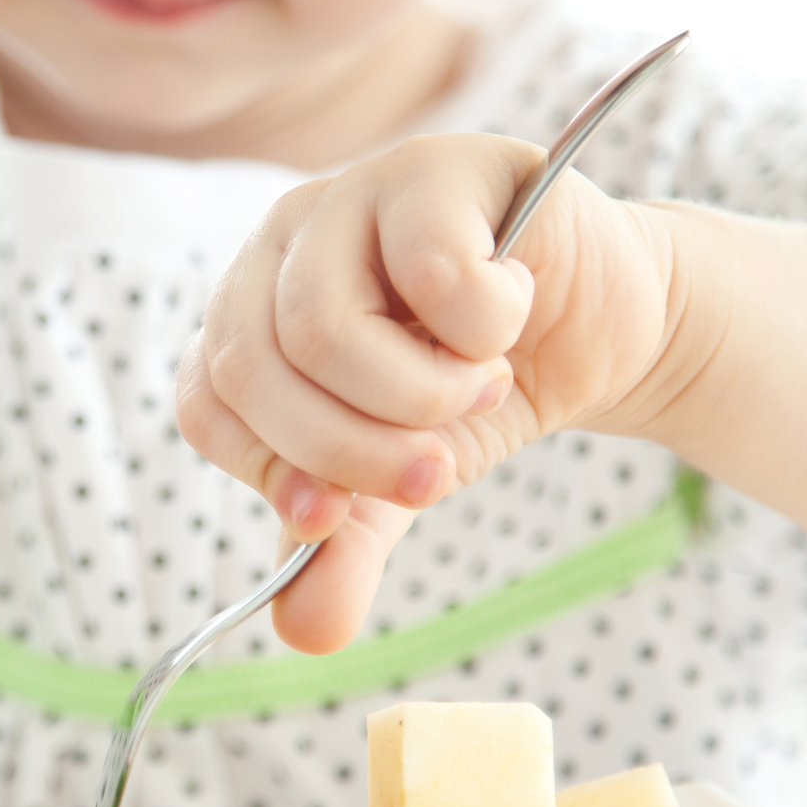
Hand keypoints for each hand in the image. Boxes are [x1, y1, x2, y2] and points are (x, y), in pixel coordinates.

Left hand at [176, 132, 676, 653]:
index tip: (341, 517)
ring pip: (323, 325)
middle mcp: (278, 251)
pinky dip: (481, 327)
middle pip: (258, 369)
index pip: (209, 405)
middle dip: (351, 451)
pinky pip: (429, 268)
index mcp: (246, 319)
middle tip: (438, 471)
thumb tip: (303, 636)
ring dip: (418, 393)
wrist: (596, 327)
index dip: (272, 472)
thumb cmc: (475, 392)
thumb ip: (346, 551)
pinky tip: (510, 317)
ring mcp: (348, 197)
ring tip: (481, 388)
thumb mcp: (403, 482)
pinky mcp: (434, 170)